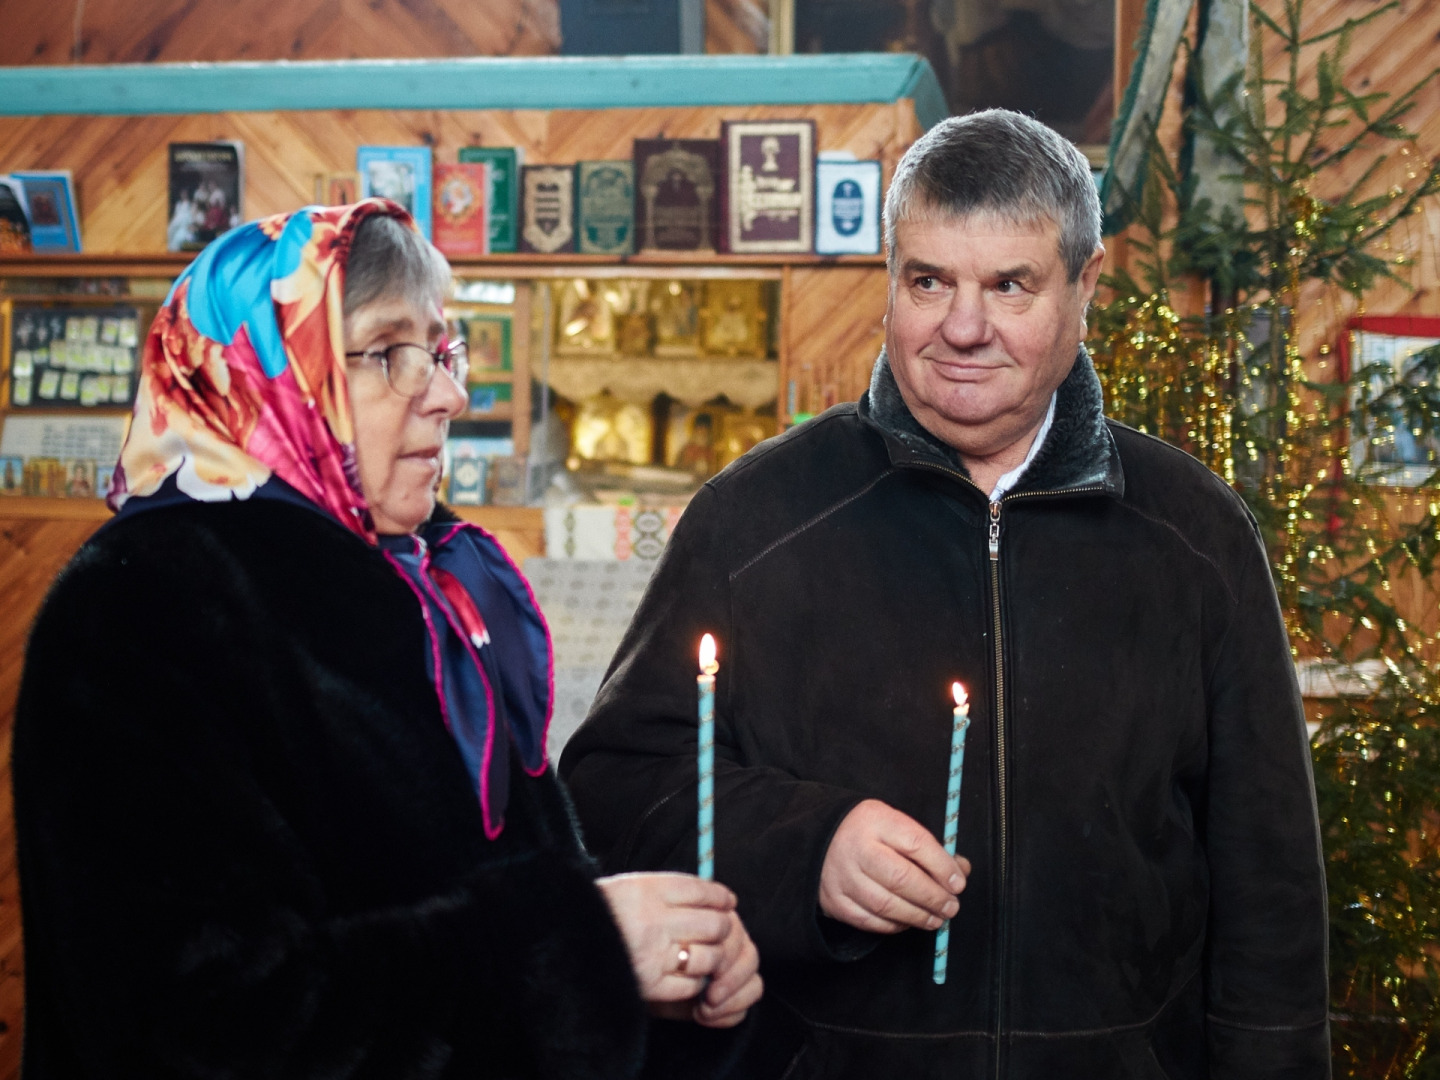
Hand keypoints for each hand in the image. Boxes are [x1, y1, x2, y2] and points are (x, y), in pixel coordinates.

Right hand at [596, 872, 761, 1025]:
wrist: (562, 941)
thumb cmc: (599, 913)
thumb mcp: (630, 886)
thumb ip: (669, 890)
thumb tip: (716, 898)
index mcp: (648, 890)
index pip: (703, 891)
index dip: (722, 897)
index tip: (728, 902)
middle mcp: (653, 921)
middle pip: (715, 924)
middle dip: (722, 930)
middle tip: (718, 933)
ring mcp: (652, 955)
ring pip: (710, 956)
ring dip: (712, 958)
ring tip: (703, 955)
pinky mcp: (649, 985)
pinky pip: (692, 984)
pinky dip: (696, 982)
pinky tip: (686, 975)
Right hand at [819, 799, 970, 933]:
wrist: (820, 840)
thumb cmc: (868, 834)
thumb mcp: (895, 825)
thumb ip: (928, 846)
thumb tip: (960, 871)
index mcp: (875, 820)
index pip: (916, 844)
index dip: (942, 866)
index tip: (958, 883)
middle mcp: (856, 848)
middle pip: (901, 878)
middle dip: (933, 897)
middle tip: (951, 907)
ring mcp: (842, 876)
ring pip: (886, 904)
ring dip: (918, 916)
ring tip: (936, 918)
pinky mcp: (834, 901)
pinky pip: (869, 920)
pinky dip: (894, 925)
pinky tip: (908, 921)